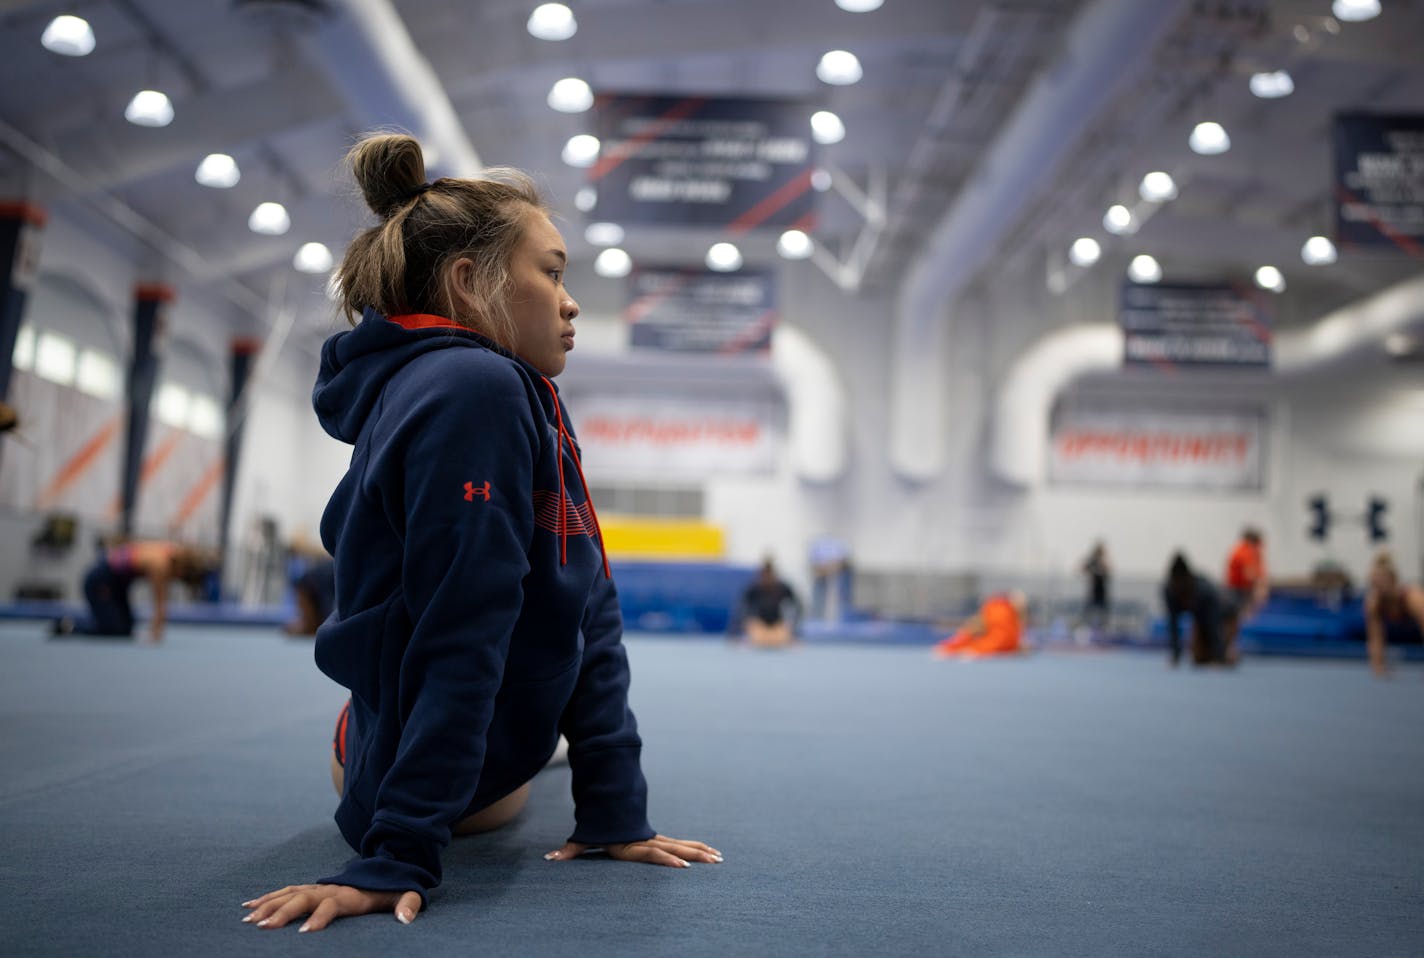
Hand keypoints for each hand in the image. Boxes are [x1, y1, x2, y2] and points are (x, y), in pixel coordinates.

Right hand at [241, 884, 421, 931]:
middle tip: (263, 928)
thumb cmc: (395, 889)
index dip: (321, 917)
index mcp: (351, 894)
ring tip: (248, 920)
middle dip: (282, 912)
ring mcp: (319, 886)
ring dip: (268, 905)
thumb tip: (406, 919)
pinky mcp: (312, 888)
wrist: (387, 869)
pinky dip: (266, 897)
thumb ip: (409, 905)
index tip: (306, 932)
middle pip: (303, 897)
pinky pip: (285, 891)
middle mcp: (331, 888)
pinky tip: (248, 906)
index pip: (332, 904)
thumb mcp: (408, 894)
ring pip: (289, 893)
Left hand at [544, 834, 721, 867]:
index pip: (651, 853)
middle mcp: (645, 840)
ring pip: (681, 844)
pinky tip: (711, 852)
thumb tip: (550, 859)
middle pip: (673, 848)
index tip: (683, 865)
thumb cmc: (596, 824)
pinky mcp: (656, 838)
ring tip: (719, 858)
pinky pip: (679, 843)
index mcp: (630, 844)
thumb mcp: (584, 836)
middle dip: (694, 855)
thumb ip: (570, 849)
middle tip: (714, 861)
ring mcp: (653, 838)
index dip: (666, 859)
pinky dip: (695, 847)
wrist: (607, 800)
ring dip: (700, 850)